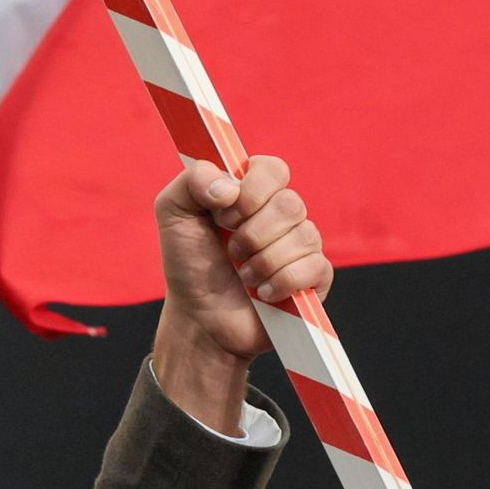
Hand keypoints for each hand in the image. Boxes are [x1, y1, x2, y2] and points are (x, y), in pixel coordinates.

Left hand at [146, 155, 327, 431]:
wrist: (200, 320)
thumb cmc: (190, 265)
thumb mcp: (174, 214)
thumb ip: (192, 181)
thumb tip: (229, 186)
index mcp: (253, 191)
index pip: (273, 169)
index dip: (251, 191)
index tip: (224, 213)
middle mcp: (282, 214)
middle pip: (290, 204)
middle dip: (251, 234)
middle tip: (230, 251)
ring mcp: (302, 245)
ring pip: (303, 236)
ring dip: (263, 261)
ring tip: (243, 276)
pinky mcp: (315, 277)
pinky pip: (314, 267)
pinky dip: (282, 282)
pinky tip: (263, 293)